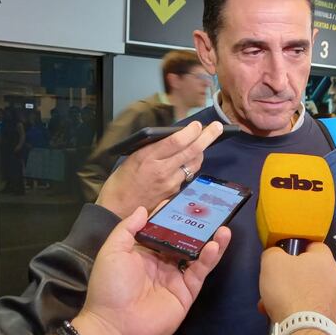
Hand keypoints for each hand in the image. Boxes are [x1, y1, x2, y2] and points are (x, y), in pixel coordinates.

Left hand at [75, 206, 230, 334]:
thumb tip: (143, 209)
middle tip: (210, 208)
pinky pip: (200, 271)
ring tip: (222, 224)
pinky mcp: (187, 291)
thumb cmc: (110, 286)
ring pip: (197, 254)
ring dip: (210, 239)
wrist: (116, 326)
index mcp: (143, 252)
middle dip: (195, 225)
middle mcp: (161, 262)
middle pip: (183, 239)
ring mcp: (176, 276)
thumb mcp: (112, 251)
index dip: (171, 214)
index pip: (161, 228)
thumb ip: (127, 228)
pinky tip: (216, 244)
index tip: (184, 198)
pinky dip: (210, 257)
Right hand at [97, 121, 222, 217]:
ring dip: (201, 151)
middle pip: (191, 151)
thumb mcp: (132, 158)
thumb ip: (151, 148)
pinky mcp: (174, 193)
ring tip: (204, 141)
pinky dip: (191, 165)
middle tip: (218, 127)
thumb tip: (172, 138)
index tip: (198, 124)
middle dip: (207, 137)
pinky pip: (188, 175)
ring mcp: (171, 183)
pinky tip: (191, 159)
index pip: (175, 142)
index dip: (190, 132)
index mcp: (148, 158)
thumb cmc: (122, 181)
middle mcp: (162, 170)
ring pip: (194, 164)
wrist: (117, 209)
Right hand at [259, 243, 335, 322]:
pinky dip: (292, 308)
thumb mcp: (272, 261)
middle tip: (272, 281)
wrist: (302, 330)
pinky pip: (306, 306)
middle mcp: (333, 278)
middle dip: (286, 276)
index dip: (296, 246)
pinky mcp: (325, 317)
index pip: (313, 244)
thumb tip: (276, 256)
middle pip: (306, 270)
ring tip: (268, 302)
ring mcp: (331, 299)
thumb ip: (273, 252)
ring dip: (285, 294)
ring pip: (303, 290)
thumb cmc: (289, 289)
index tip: (282, 254)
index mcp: (325, 259)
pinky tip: (277, 314)